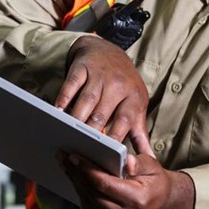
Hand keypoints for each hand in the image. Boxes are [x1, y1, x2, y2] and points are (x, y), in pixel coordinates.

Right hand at [56, 36, 151, 154]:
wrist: (107, 49)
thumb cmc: (124, 83)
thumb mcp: (137, 103)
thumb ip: (140, 132)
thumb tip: (150, 159)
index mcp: (133, 96)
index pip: (125, 120)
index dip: (116, 137)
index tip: (108, 155)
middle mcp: (118, 85)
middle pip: (103, 113)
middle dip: (92, 132)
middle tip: (83, 149)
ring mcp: (99, 75)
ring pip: (87, 100)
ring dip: (78, 118)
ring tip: (69, 134)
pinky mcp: (82, 68)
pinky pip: (72, 84)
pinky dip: (64, 98)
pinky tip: (58, 111)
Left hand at [60, 151, 193, 208]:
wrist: (161, 206)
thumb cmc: (156, 183)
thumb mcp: (153, 167)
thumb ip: (140, 163)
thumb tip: (127, 161)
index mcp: (138, 202)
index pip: (105, 185)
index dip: (87, 170)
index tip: (74, 156)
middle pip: (93, 194)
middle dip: (77, 174)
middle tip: (64, 157)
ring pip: (88, 203)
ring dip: (76, 183)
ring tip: (68, 166)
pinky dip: (83, 194)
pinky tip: (78, 180)